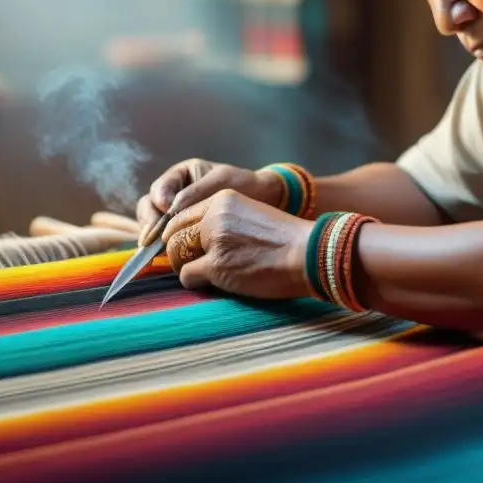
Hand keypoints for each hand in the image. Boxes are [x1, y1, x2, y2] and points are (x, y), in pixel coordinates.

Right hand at [136, 159, 282, 243]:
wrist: (263, 200)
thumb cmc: (244, 185)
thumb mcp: (222, 182)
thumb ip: (196, 192)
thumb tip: (169, 208)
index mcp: (181, 176)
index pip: (159, 188)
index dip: (158, 200)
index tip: (166, 210)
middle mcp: (173, 195)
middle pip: (149, 207)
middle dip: (150, 222)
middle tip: (154, 237)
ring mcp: (176, 215)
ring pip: (152, 225)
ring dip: (152, 237)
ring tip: (159, 248)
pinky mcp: (182, 233)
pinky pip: (166, 239)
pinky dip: (164, 247)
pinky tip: (167, 256)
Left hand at [160, 189, 313, 298]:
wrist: (308, 253)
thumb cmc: (284, 241)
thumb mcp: (249, 215)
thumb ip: (221, 221)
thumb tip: (192, 240)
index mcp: (222, 199)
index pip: (181, 214)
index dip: (178, 233)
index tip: (184, 247)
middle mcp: (214, 216)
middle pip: (174, 234)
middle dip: (179, 252)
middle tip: (193, 263)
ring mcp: (214, 240)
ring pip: (176, 256)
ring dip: (187, 267)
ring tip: (208, 273)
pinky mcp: (217, 265)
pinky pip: (187, 276)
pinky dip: (197, 282)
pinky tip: (217, 282)